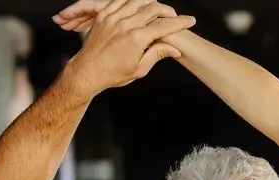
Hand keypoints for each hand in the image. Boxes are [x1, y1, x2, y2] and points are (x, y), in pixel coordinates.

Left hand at [60, 0, 195, 92]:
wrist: (87, 71)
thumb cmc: (113, 74)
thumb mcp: (139, 69)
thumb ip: (157, 55)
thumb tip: (175, 49)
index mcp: (136, 39)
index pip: (165, 26)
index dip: (180, 23)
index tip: (190, 21)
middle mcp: (125, 25)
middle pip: (153, 8)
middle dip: (168, 11)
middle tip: (175, 17)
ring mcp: (113, 17)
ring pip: (138, 0)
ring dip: (151, 3)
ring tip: (159, 10)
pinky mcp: (103, 15)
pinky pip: (120, 0)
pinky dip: (132, 1)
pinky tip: (139, 5)